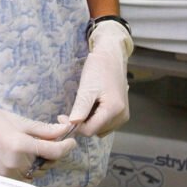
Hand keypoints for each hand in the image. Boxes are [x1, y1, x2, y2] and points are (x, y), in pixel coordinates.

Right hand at [0, 97, 75, 179]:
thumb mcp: (18, 121)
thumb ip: (43, 130)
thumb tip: (64, 132)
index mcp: (21, 146)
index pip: (54, 152)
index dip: (67, 146)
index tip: (71, 141)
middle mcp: (15, 164)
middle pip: (46, 164)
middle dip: (52, 152)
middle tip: (50, 137)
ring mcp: (6, 174)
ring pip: (34, 171)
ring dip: (38, 160)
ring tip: (32, 144)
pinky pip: (20, 176)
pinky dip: (25, 166)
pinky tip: (19, 153)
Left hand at [69, 20, 132, 137]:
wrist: (111, 56)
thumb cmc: (99, 68)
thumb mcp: (86, 88)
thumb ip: (80, 108)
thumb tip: (71, 125)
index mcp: (114, 110)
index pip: (90, 130)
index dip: (74, 126)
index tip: (63, 116)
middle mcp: (121, 116)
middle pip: (95, 130)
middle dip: (81, 124)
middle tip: (72, 109)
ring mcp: (123, 115)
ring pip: (100, 129)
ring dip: (88, 122)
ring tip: (84, 105)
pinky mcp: (122, 112)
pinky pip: (105, 123)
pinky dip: (96, 119)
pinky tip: (92, 106)